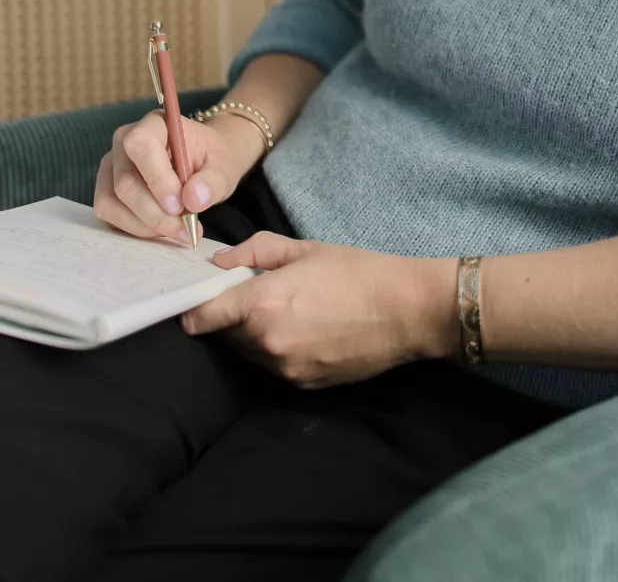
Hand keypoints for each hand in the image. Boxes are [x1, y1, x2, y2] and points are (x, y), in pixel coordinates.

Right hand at [93, 111, 257, 243]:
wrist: (204, 162)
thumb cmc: (210, 159)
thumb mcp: (224, 166)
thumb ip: (213, 181)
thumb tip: (193, 200)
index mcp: (154, 124)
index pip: (141, 145)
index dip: (157, 179)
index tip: (179, 205)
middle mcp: (124, 141)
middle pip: (125, 183)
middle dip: (155, 213)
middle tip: (184, 228)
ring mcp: (111, 166)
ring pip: (112, 202)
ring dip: (145, 225)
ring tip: (177, 230)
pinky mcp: (106, 189)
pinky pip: (109, 215)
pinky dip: (135, 228)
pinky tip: (161, 229)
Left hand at [179, 232, 459, 388]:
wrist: (406, 311)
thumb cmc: (358, 271)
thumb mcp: (304, 248)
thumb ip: (254, 252)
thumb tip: (219, 263)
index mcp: (261, 303)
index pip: (200, 317)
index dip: (194, 307)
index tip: (199, 296)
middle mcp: (266, 343)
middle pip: (223, 335)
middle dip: (229, 317)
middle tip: (254, 294)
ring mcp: (284, 369)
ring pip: (248, 353)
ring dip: (253, 334)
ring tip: (287, 311)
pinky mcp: (302, 384)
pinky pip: (274, 366)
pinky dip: (278, 350)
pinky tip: (305, 330)